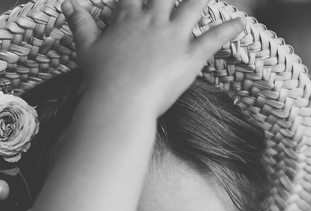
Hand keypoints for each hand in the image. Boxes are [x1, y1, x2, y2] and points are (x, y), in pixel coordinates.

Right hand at [62, 0, 244, 116]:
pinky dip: (229, 31)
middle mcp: (153, 21)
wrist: (119, 101)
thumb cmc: (100, 79)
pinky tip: (243, 23)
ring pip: (194, 6)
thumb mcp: (86, 48)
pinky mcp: (190, 56)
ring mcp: (173, 37)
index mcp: (129, 18)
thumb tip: (68, 3)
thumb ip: (80, 23)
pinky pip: (213, 40)